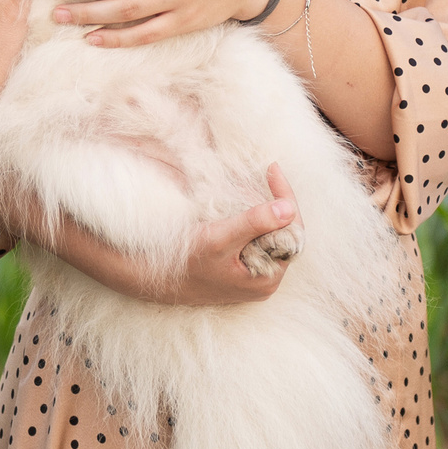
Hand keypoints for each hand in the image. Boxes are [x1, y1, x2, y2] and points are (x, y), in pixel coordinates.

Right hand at [52, 164, 301, 305]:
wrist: (156, 280)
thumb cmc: (187, 263)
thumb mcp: (220, 239)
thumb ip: (254, 223)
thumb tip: (289, 208)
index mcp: (268, 277)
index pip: (291, 231)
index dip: (285, 198)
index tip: (273, 169)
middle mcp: (266, 280)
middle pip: (283, 233)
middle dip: (277, 202)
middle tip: (270, 173)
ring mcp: (254, 276)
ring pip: (270, 236)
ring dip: (266, 210)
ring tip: (261, 183)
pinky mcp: (241, 271)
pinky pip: (257, 240)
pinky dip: (254, 220)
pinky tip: (246, 204)